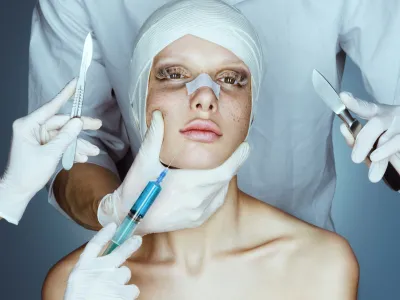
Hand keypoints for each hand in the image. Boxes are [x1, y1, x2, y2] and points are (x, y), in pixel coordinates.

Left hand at [0, 78, 101, 223]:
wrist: (19, 191)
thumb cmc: (28, 173)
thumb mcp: (50, 154)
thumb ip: (66, 137)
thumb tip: (79, 122)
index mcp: (28, 125)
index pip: (51, 107)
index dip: (65, 94)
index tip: (76, 82)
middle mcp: (34, 128)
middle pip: (62, 123)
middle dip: (80, 128)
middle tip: (98, 125)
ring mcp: (40, 137)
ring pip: (64, 135)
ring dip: (79, 144)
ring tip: (93, 152)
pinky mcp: (45, 146)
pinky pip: (62, 144)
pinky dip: (72, 151)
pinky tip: (83, 158)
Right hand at [64, 223, 141, 299]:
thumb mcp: (79, 283)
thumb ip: (91, 270)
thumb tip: (108, 261)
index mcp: (82, 269)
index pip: (94, 246)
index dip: (104, 234)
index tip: (112, 225)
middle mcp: (97, 271)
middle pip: (118, 253)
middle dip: (130, 245)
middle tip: (137, 239)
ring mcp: (111, 281)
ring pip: (125, 273)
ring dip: (122, 280)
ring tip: (111, 292)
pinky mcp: (123, 292)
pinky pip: (132, 288)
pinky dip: (127, 293)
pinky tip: (117, 299)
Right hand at [98, 110, 249, 234]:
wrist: (127, 218)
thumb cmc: (135, 190)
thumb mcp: (143, 162)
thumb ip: (154, 138)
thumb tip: (161, 115)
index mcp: (187, 185)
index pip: (223, 172)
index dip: (237, 159)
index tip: (246, 147)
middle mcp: (196, 202)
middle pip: (225, 180)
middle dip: (233, 164)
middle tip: (239, 151)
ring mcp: (197, 214)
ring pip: (222, 192)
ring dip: (225, 178)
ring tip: (227, 164)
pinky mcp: (196, 221)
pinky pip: (216, 204)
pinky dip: (219, 191)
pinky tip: (216, 184)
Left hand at [339, 92, 399, 182]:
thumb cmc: (386, 139)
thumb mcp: (371, 138)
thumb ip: (356, 137)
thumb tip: (344, 129)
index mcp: (380, 113)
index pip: (366, 107)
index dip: (355, 103)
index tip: (344, 97)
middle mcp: (393, 116)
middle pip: (376, 125)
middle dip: (364, 142)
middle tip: (355, 159)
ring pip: (394, 140)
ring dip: (382, 158)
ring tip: (373, 175)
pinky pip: (399, 145)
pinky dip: (398, 164)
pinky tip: (396, 170)